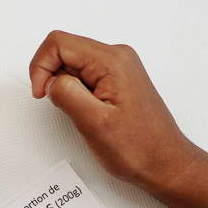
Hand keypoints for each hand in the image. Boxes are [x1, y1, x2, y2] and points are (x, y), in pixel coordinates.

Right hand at [28, 32, 204, 196]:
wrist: (165, 163)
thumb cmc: (139, 148)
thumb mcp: (94, 122)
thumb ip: (67, 93)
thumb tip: (51, 80)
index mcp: (112, 61)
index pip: (58, 43)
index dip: (41, 67)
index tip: (43, 93)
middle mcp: (118, 57)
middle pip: (65, 51)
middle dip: (54, 78)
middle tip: (66, 107)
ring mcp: (119, 68)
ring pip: (73, 64)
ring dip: (66, 87)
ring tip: (83, 113)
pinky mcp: (117, 80)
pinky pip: (85, 76)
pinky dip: (77, 92)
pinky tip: (90, 112)